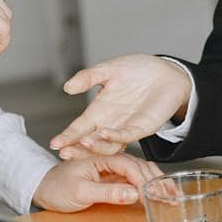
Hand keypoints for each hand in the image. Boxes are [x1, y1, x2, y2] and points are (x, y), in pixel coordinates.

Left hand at [32, 153, 163, 210]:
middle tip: (172, 197)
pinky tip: (161, 195)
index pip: (130, 166)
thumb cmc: (56, 187)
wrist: (44, 190)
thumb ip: (107, 193)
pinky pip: (136, 182)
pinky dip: (151, 189)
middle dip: (158, 182)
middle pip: (141, 168)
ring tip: (172, 196)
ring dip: (158, 185)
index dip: (144, 182)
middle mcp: (111, 160)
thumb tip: (133, 195)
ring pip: (142, 174)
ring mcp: (114, 169)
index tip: (155, 195)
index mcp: (102, 156)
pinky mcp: (115, 179)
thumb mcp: (81, 192)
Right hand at [51, 54, 192, 156]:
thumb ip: (88, 77)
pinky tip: (105, 133)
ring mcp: (126, 127)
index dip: (67, 136)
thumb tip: (67, 87)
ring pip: (108, 144)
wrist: (166, 72)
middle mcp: (111, 123)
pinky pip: (128, 135)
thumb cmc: (138, 71)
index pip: (79, 127)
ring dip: (95, 145)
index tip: (54, 143)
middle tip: (63, 152)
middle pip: (90, 141)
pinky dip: (116, 136)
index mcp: (100, 111)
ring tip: (83, 142)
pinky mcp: (143, 127)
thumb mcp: (108, 70)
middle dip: (76, 148)